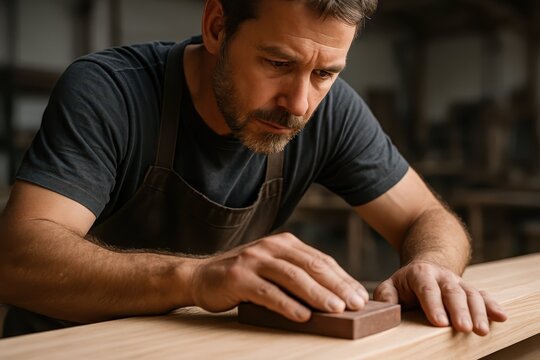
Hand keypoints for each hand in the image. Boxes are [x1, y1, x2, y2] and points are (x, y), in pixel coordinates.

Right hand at [189, 232, 367, 321]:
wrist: (200, 276)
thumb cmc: (244, 277)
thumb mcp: (273, 269)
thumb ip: (297, 275)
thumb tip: (334, 296)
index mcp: (284, 243)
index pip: (320, 260)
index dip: (343, 278)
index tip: (361, 296)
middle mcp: (271, 247)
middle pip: (311, 266)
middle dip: (337, 286)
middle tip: (357, 304)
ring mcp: (254, 260)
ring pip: (292, 277)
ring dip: (317, 294)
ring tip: (336, 310)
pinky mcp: (238, 277)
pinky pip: (268, 292)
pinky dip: (287, 304)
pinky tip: (303, 316)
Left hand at [373, 260, 506, 335]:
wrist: (426, 268)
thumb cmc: (406, 283)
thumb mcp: (391, 286)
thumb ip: (386, 296)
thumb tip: (385, 309)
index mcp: (420, 274)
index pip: (427, 289)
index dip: (433, 305)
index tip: (439, 322)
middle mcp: (442, 276)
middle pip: (452, 292)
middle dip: (459, 311)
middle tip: (463, 328)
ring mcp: (458, 282)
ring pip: (471, 294)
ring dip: (479, 312)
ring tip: (481, 330)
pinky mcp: (470, 289)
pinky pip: (484, 296)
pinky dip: (493, 306)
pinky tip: (501, 317)